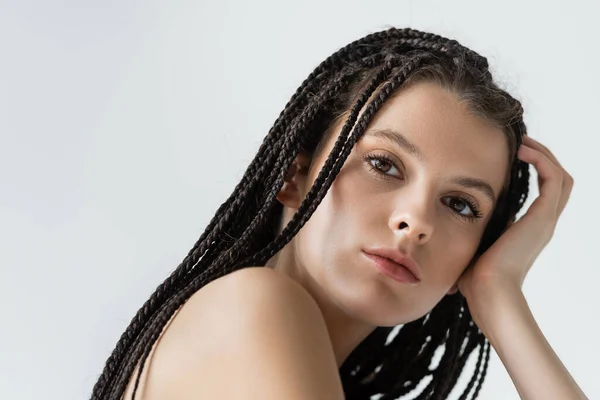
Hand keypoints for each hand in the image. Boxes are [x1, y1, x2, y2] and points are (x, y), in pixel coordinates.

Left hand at [457, 135, 573, 302]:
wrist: (488, 292)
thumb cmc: (475, 278)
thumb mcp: (474, 247)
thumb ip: (471, 234)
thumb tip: (447, 228)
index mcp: (529, 230)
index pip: (545, 192)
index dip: (535, 170)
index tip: (512, 154)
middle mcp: (542, 224)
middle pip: (559, 181)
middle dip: (542, 157)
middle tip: (519, 143)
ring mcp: (545, 221)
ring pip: (561, 177)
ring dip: (543, 155)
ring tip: (521, 143)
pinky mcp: (542, 218)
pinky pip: (554, 179)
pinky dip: (542, 160)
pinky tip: (521, 151)